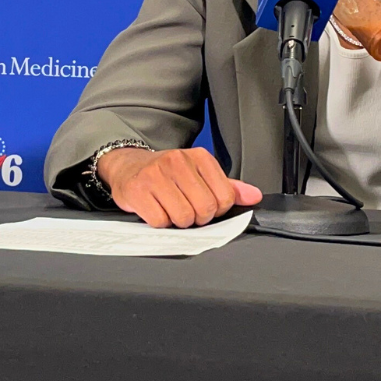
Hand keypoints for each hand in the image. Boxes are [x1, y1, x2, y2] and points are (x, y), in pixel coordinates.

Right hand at [96, 147, 261, 228]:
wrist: (127, 166)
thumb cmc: (165, 174)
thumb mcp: (199, 174)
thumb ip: (228, 187)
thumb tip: (253, 196)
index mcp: (199, 157)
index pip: (225, 197)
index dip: (216, 210)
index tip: (203, 206)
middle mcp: (178, 161)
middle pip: (204, 209)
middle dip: (196, 218)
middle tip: (185, 210)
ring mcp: (156, 174)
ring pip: (183, 218)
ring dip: (177, 222)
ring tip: (169, 209)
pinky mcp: (138, 190)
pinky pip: (160, 221)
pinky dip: (159, 223)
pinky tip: (155, 210)